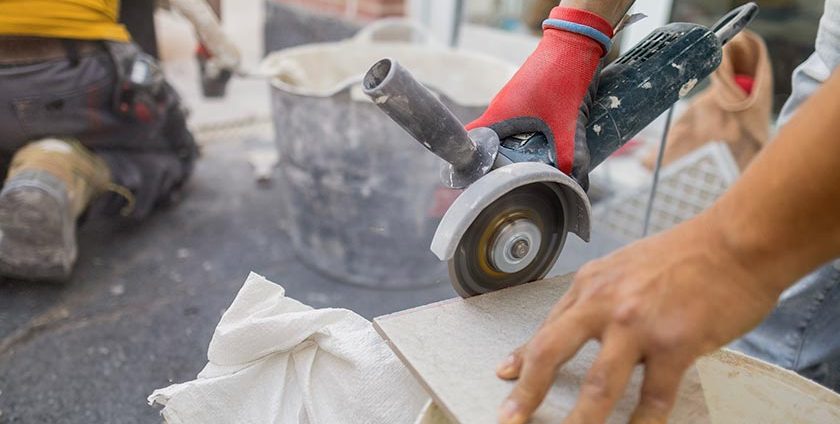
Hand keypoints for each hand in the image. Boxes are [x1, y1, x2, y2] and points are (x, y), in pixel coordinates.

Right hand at [466, 6, 611, 174]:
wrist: (575, 43)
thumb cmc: (562, 80)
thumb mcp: (568, 126)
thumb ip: (572, 158)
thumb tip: (575, 184)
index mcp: (498, 116)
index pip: (470, 142)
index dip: (470, 163)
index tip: (477, 181)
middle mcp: (499, 109)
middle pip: (488, 142)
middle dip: (497, 162)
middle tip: (508, 182)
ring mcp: (511, 102)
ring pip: (504, 133)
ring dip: (512, 149)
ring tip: (527, 168)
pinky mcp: (524, 98)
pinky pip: (517, 123)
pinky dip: (525, 137)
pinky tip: (542, 147)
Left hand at [496, 216, 781, 423]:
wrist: (737, 241)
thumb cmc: (687, 254)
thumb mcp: (625, 267)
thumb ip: (596, 299)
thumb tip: (569, 327)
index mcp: (591, 285)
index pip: (547, 328)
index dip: (523, 358)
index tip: (506, 379)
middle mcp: (606, 303)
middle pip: (551, 352)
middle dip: (527, 392)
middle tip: (510, 419)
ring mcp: (638, 324)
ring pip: (598, 384)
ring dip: (580, 421)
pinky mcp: (675, 343)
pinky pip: (653, 396)